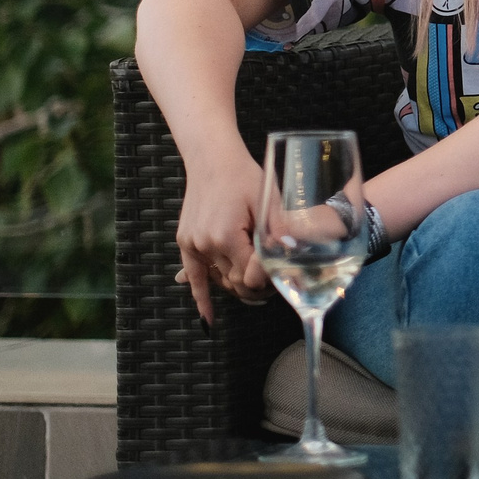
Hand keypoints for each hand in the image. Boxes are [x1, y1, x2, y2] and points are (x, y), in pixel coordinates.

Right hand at [174, 151, 268, 322]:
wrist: (212, 160)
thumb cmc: (245, 177)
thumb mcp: (270, 200)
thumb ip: (279, 231)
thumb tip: (292, 257)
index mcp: (227, 237)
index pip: (249, 276)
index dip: (267, 281)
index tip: (281, 278)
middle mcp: (205, 245)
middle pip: (234, 281)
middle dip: (255, 287)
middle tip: (275, 287)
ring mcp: (192, 245)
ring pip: (219, 280)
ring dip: (237, 287)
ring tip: (258, 291)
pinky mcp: (185, 243)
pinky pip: (193, 277)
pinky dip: (202, 297)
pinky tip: (209, 318)